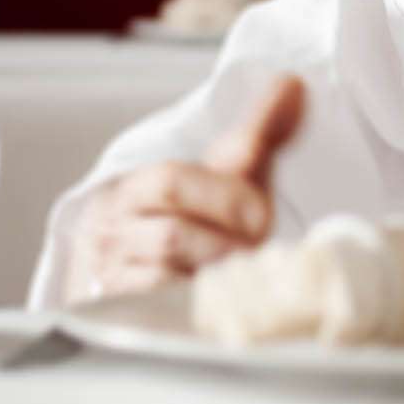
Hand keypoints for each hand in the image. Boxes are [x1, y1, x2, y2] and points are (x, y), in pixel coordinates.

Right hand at [66, 74, 305, 302]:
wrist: (142, 270)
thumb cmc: (192, 217)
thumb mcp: (223, 173)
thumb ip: (258, 131)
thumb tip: (293, 84)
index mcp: (133, 188)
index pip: (172, 181)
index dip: (226, 198)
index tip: (262, 215)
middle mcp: (111, 232)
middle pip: (174, 236)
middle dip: (227, 244)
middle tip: (256, 252)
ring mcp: (109, 279)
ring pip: (166, 280)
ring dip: (216, 279)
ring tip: (240, 277)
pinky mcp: (117, 319)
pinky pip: (160, 316)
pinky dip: (196, 309)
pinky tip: (219, 304)